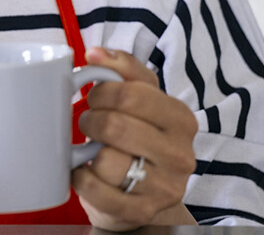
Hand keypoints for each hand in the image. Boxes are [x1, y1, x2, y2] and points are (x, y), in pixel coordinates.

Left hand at [72, 47, 198, 229]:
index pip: (131, 94)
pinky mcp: (142, 211)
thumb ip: (122, 69)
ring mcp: (164, 188)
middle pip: (116, 126)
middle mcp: (180, 155)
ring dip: (88, 151)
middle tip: (89, 122)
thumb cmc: (139, 135)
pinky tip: (85, 171)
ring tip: (91, 148)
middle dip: (90, 120)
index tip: (95, 97)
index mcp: (181, 119)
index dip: (102, 92)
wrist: (146, 190)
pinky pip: (98, 192)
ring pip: (107, 161)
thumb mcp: (140, 97)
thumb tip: (95, 53)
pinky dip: (82, 179)